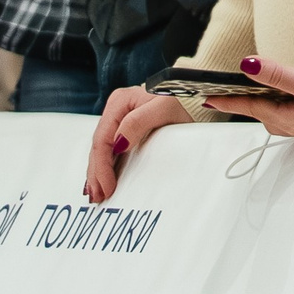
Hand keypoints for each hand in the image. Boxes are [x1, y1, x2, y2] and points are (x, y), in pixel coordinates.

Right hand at [85, 87, 191, 203]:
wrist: (197, 96)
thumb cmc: (183, 99)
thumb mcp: (163, 108)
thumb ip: (137, 123)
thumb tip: (117, 144)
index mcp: (119, 102)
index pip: (102, 139)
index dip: (101, 166)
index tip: (107, 186)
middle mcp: (117, 110)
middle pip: (99, 145)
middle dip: (96, 172)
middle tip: (97, 196)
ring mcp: (122, 118)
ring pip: (104, 148)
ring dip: (98, 171)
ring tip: (98, 193)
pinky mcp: (129, 128)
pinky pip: (112, 148)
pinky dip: (107, 165)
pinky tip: (105, 178)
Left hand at [203, 55, 293, 137]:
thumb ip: (276, 73)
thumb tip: (247, 64)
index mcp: (287, 120)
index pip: (249, 106)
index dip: (227, 100)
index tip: (206, 97)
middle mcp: (292, 124)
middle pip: (260, 109)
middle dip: (243, 100)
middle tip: (224, 91)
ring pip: (275, 108)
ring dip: (263, 97)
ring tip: (252, 85)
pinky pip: (289, 105)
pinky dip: (280, 95)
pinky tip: (285, 87)